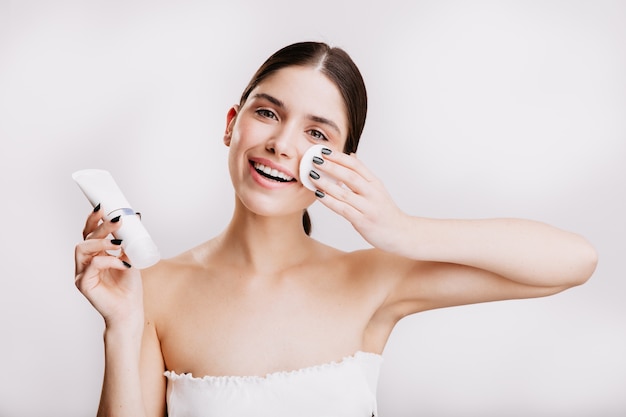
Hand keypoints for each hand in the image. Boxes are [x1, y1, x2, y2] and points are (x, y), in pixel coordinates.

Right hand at [74, 207, 143, 329]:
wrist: (130, 310)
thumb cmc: (129, 287)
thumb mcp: (130, 258)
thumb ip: (128, 242)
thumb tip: (135, 217)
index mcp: (95, 255)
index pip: (90, 233)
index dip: (94, 219)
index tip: (104, 207)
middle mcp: (85, 263)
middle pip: (86, 237)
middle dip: (101, 226)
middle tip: (118, 220)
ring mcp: (82, 273)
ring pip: (83, 248)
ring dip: (102, 241)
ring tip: (119, 243)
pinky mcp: (83, 284)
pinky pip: (92, 265)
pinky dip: (108, 260)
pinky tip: (122, 263)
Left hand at [309, 149, 409, 252]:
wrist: (400, 233)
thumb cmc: (385, 212)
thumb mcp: (377, 189)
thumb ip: (363, 174)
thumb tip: (351, 155)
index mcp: (375, 183)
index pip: (356, 165)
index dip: (339, 157)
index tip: (324, 151)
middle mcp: (372, 193)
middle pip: (350, 175)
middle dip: (331, 166)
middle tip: (314, 159)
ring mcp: (368, 207)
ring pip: (344, 193)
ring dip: (326, 184)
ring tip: (312, 176)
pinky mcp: (363, 221)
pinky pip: (343, 209)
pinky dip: (330, 201)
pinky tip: (319, 195)